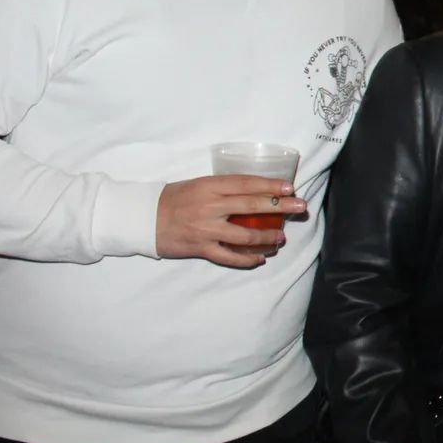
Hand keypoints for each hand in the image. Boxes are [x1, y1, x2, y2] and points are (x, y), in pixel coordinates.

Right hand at [155, 175, 304, 268]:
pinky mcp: (200, 247)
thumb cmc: (173, 198)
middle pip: (252, 205)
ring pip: (245, 235)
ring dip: (267, 237)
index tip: (290, 188)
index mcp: (209, 186)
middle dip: (280, 207)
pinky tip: (260, 258)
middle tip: (300, 208)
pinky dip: (247, 259)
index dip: (270, 185)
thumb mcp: (198, 185)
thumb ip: (223, 188)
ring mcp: (206, 228)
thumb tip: (256, 191)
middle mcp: (210, 205)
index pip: (246, 183)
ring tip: (281, 238)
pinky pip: (229, 256)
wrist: (142, 218)